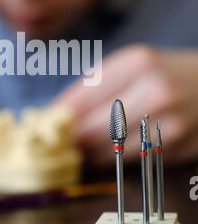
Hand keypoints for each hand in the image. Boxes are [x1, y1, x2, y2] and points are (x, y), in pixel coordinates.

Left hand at [53, 45, 197, 166]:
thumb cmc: (166, 71)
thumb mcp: (132, 64)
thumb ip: (96, 86)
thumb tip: (57, 113)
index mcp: (138, 64)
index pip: (84, 97)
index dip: (60, 116)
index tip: (44, 124)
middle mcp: (155, 93)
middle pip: (95, 129)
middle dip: (74, 139)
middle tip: (60, 143)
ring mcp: (170, 124)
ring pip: (113, 151)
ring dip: (92, 153)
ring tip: (82, 149)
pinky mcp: (179, 148)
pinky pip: (135, 160)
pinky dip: (116, 159)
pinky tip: (110, 151)